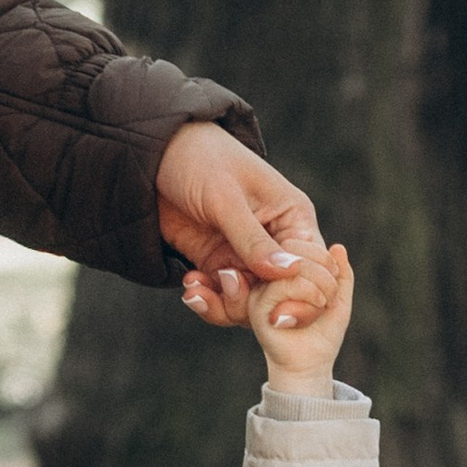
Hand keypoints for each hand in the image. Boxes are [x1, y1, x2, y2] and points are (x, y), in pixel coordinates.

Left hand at [158, 120, 321, 323]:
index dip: (301, 293)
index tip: (277, 311)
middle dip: (257, 305)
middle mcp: (276, 241)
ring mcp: (246, 255)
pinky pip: (223, 298)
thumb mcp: (226, 198)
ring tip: (196, 288)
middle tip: (226, 287)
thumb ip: (253, 239)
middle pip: (284, 292)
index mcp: (292, 217)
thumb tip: (289, 273)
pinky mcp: (218, 264)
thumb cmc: (199, 159)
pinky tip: (191, 287)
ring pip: (253, 303)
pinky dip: (208, 301)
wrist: (153, 155)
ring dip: (226, 304)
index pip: (313, 266)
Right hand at [239, 242, 353, 382]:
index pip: (298, 241)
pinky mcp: (257, 306)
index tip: (335, 278)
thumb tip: (337, 247)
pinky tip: (312, 312)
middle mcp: (268, 276)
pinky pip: (283, 285)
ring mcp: (260, 289)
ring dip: (318, 283)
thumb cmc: (321, 332)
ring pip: (290, 265)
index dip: (322, 255)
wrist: (310, 365)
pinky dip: (307, 295)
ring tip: (323, 304)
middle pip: (293, 247)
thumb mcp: (339, 297)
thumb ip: (341, 273)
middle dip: (322, 268)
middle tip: (331, 295)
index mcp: (283, 270)